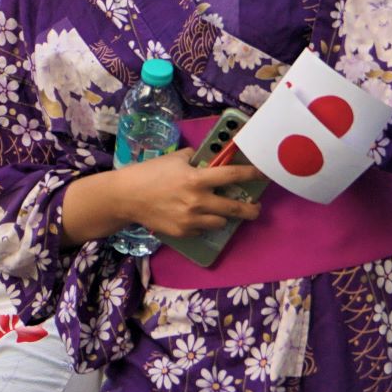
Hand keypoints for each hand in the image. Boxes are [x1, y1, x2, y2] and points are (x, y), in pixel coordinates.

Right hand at [116, 153, 264, 237]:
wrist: (127, 197)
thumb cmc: (150, 173)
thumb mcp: (174, 159)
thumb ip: (194, 159)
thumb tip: (208, 159)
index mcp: (197, 179)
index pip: (232, 176)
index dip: (252, 175)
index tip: (264, 175)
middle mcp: (198, 201)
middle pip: (234, 208)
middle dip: (250, 210)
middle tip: (255, 208)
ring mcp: (190, 220)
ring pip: (221, 222)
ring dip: (224, 216)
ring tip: (221, 211)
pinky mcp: (183, 232)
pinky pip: (202, 229)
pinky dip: (203, 223)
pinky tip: (197, 217)